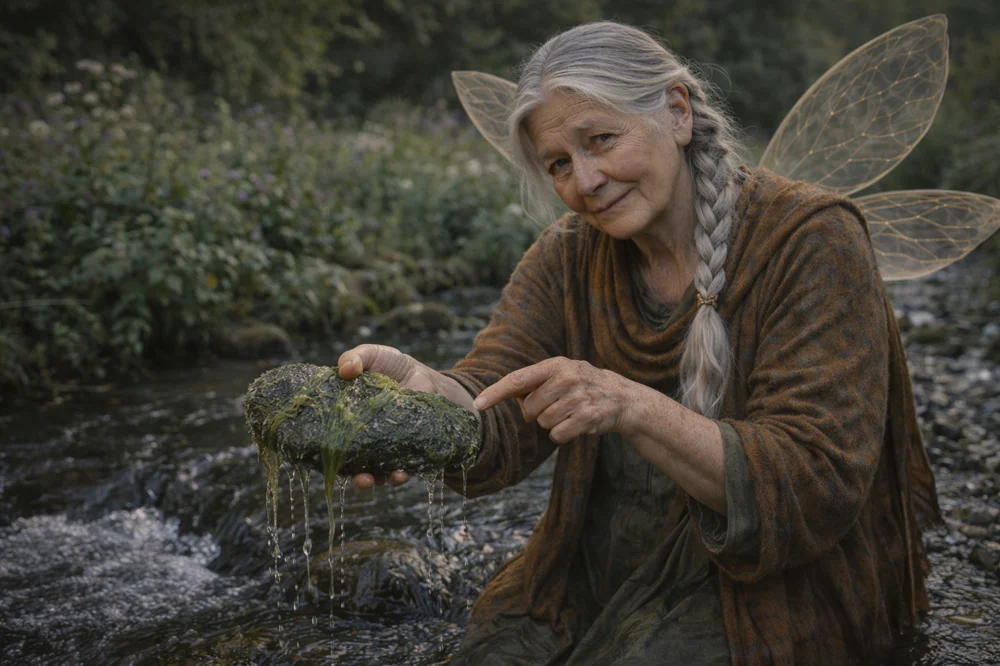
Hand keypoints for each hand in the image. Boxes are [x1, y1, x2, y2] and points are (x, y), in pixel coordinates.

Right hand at [336, 344, 478, 489]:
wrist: (424, 375)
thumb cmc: (391, 366)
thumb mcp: (371, 355)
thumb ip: (355, 358)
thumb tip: (344, 370)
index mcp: (346, 419)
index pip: (329, 440)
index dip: (323, 451)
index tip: (319, 456)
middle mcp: (362, 438)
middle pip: (350, 463)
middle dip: (349, 474)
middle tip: (353, 476)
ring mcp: (383, 446)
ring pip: (374, 472)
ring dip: (372, 479)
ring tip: (371, 479)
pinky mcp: (405, 451)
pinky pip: (400, 469)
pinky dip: (398, 474)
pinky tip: (400, 473)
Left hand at [473, 357, 636, 443]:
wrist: (622, 397)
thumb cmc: (582, 385)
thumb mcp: (560, 374)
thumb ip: (534, 382)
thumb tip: (507, 396)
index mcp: (555, 365)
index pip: (518, 379)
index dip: (496, 393)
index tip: (478, 404)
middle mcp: (567, 378)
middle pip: (529, 407)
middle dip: (536, 413)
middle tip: (554, 406)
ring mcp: (579, 397)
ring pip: (543, 422)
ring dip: (551, 423)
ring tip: (569, 412)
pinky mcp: (588, 417)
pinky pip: (557, 435)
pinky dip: (562, 434)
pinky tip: (575, 424)